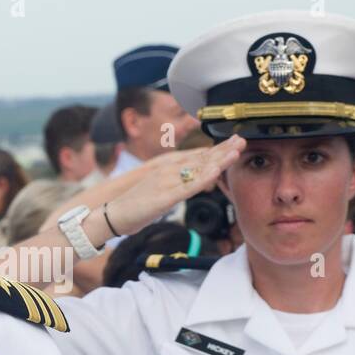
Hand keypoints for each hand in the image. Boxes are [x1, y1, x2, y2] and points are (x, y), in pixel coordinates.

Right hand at [104, 136, 243, 237]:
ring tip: (235, 150)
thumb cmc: (137, 206)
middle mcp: (169, 170)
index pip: (198, 157)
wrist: (113, 214)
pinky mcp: (165, 196)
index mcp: (168, 169)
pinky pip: (187, 186)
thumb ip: (182, 185)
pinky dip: (202, 177)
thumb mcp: (164, 193)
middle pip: (200, 158)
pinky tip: (215, 171)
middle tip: (241, 140)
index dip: (217, 150)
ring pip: (197, 168)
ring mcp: (167, 181)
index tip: (234, 143)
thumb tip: (202, 182)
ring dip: (218, 159)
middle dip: (222, 149)